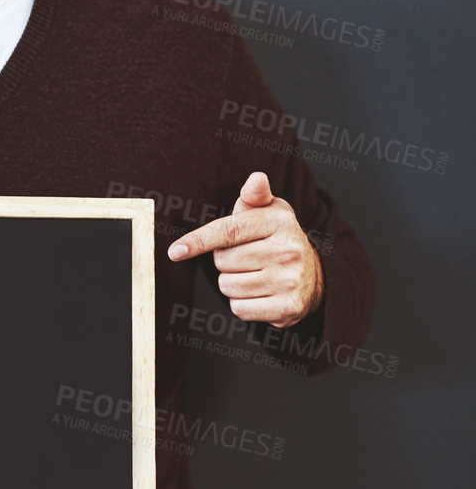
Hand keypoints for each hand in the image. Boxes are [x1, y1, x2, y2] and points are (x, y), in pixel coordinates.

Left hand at [166, 171, 322, 327]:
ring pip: (228, 286)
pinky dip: (242, 304)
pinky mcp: (288, 308)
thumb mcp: (268, 211)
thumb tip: (256, 178)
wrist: (312, 274)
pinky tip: (260, 293)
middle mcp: (288, 251)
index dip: (199, 241)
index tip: (175, 251)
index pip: (228, 231)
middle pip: (223, 261)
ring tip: (254, 274)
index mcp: (279, 223)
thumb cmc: (277, 237)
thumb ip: (254, 195)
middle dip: (225, 261)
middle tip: (246, 257)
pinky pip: (240, 309)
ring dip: (232, 283)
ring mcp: (290, 281)